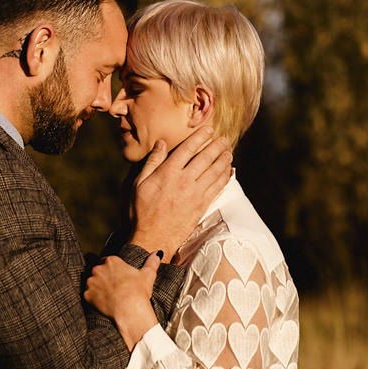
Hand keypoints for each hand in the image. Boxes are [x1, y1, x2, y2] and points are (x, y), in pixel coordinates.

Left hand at [85, 253, 160, 350]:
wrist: (130, 310)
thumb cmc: (139, 291)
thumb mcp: (148, 274)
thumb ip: (151, 262)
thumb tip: (157, 254)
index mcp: (111, 261)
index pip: (107, 261)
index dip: (112, 270)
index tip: (117, 277)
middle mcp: (98, 269)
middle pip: (98, 271)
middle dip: (103, 278)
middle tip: (114, 288)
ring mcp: (91, 282)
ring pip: (92, 283)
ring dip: (97, 288)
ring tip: (109, 296)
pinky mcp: (87, 295)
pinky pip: (88, 296)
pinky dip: (94, 299)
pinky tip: (104, 303)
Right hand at [128, 127, 231, 259]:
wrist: (153, 238)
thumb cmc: (142, 211)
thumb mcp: (139, 183)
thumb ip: (152, 162)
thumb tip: (160, 144)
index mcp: (168, 173)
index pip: (188, 149)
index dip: (200, 137)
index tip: (208, 130)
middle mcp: (184, 181)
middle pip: (205, 158)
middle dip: (216, 146)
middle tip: (224, 139)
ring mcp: (195, 194)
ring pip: (214, 172)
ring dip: (223, 161)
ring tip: (228, 153)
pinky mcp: (201, 205)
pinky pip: (217, 188)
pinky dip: (225, 178)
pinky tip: (228, 172)